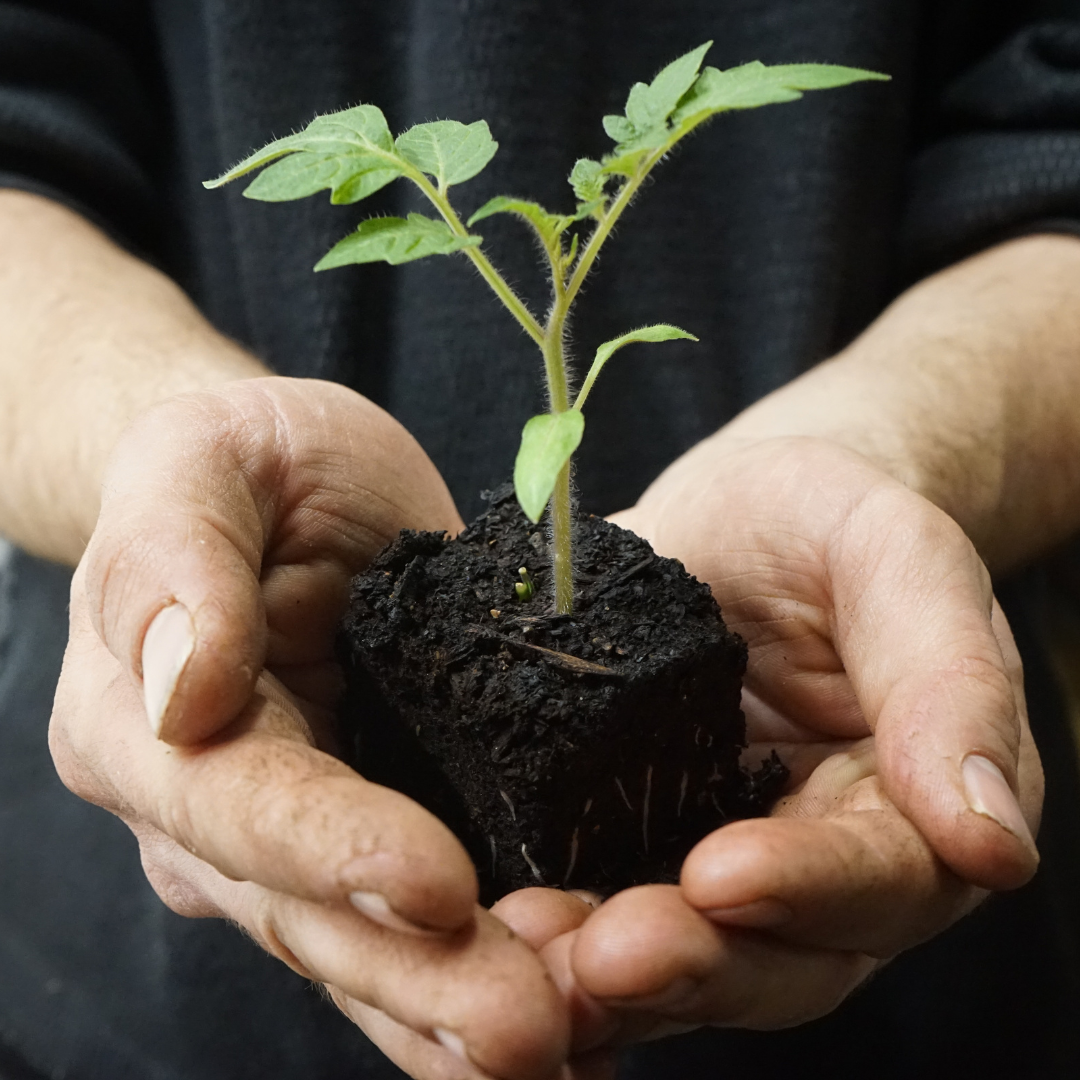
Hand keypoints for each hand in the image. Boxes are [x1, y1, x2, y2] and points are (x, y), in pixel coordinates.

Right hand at [49, 377, 570, 1079]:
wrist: (288, 486)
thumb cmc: (243, 459)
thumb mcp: (202, 461)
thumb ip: (178, 562)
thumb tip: (182, 691)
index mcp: (143, 725)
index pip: (236, 806)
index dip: (331, 850)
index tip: (437, 884)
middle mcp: (207, 810)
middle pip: (306, 911)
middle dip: (418, 974)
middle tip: (529, 1030)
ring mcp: (289, 835)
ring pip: (364, 944)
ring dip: (457, 1007)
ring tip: (562, 1048)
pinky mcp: (373, 823)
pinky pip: (417, 921)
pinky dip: (476, 976)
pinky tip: (568, 1021)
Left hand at [501, 435, 1041, 1049]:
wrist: (740, 514)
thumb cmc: (828, 520)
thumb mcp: (899, 558)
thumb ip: (952, 681)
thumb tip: (992, 839)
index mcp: (912, 803)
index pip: (883, 879)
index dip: (810, 890)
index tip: (723, 877)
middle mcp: (824, 857)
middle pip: (780, 954)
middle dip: (696, 964)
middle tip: (607, 958)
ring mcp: (724, 853)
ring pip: (689, 952)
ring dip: (613, 974)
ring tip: (532, 952)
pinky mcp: (640, 835)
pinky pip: (610, 900)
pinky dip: (564, 932)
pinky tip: (505, 926)